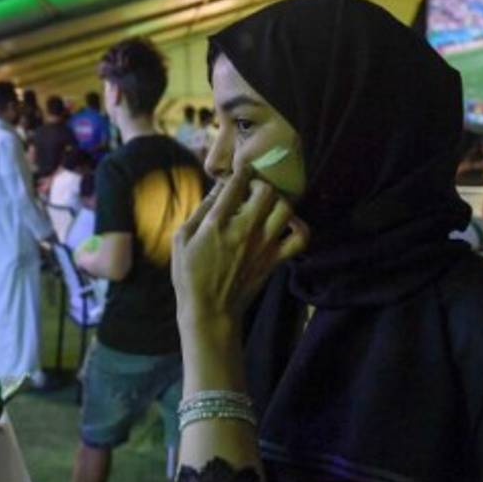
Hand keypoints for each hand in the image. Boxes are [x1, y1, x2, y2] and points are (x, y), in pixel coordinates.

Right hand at [172, 165, 308, 324]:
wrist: (210, 310)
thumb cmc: (190, 275)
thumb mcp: (182, 239)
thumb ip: (201, 210)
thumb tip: (218, 188)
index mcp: (218, 223)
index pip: (237, 183)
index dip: (239, 171)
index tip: (237, 172)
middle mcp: (245, 229)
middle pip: (266, 190)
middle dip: (259, 183)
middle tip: (251, 189)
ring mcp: (264, 245)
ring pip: (285, 207)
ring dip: (277, 200)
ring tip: (266, 204)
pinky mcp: (275, 259)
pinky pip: (301, 237)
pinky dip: (299, 225)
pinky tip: (287, 223)